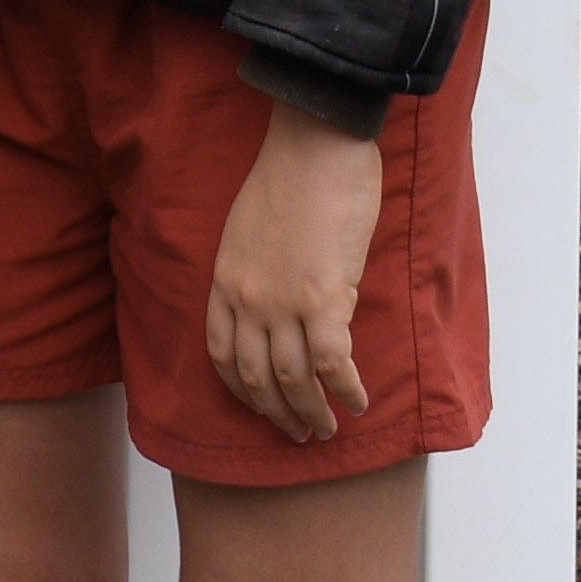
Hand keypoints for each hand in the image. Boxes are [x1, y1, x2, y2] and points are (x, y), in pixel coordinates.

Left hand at [204, 104, 386, 443]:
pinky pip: (333, 363)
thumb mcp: (249, 232)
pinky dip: (347, 390)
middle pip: (255, 376)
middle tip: (299, 433)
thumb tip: (295, 315)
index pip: (221, 353)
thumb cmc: (289, 180)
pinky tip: (359, 402)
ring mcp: (283, 302)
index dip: (241, 390)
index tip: (259, 407)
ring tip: (329, 429)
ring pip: (292, 378)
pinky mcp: (324, 298)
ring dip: (311, 412)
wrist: (313, 147)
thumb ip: (259, 277)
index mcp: (224, 281)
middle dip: (277, 412)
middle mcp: (247, 299)